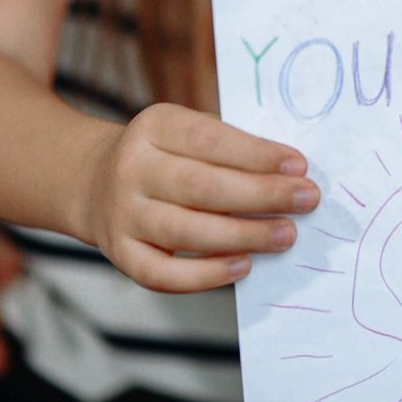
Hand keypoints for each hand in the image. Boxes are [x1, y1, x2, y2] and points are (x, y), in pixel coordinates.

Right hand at [79, 103, 318, 292]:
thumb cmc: (167, 156)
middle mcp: (131, 168)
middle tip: (307, 200)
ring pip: (186, 230)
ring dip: (244, 235)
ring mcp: (122, 214)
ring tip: (286, 234)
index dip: (257, 154)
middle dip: (261, 194)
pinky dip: (206, 274)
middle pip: (200, 185)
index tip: (300, 166)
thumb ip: (231, 148)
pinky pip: (163, 274)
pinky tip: (244, 266)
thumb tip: (290, 176)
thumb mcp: (188, 132)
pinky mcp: (120, 253)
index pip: (209, 140)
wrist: (94, 180)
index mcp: (155, 127)